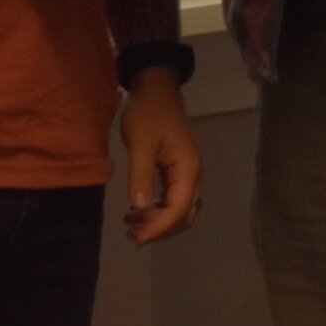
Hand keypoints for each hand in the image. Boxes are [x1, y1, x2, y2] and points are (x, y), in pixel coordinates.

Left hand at [118, 68, 201, 244]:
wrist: (156, 87)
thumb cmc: (147, 113)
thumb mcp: (140, 143)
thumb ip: (141, 176)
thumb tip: (140, 209)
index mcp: (188, 169)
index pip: (178, 210)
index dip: (159, 228)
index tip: (137, 238)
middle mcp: (194, 174)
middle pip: (183, 215)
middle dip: (160, 229)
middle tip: (132, 235)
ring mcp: (188, 173)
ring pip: (180, 210)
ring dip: (158, 222)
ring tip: (131, 226)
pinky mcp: (179, 170)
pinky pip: (174, 198)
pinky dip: (158, 210)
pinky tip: (139, 210)